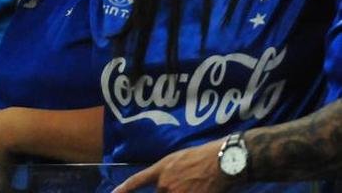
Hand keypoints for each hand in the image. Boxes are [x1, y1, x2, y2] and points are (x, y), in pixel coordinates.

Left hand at [113, 142, 229, 192]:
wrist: (222, 162)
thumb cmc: (204, 157)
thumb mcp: (178, 159)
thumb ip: (167, 173)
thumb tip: (162, 183)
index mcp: (161, 170)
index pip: (136, 181)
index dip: (124, 189)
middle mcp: (164, 184)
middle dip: (168, 191)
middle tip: (185, 182)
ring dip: (181, 191)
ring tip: (194, 183)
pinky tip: (197, 188)